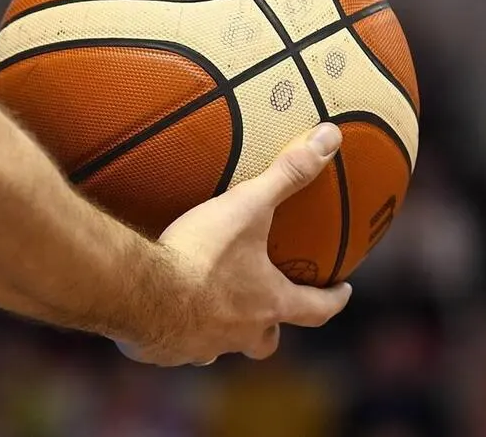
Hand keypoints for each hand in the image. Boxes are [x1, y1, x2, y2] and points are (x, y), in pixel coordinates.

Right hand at [117, 123, 351, 365]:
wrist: (142, 291)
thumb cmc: (202, 254)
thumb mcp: (248, 206)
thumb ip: (288, 174)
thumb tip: (330, 138)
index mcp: (268, 303)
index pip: (315, 309)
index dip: (332, 300)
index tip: (342, 292)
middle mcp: (241, 332)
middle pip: (267, 341)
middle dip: (271, 327)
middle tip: (268, 309)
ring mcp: (202, 345)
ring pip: (221, 346)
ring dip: (222, 331)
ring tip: (208, 308)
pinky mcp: (165, 348)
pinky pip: (178, 346)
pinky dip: (176, 332)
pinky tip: (161, 310)